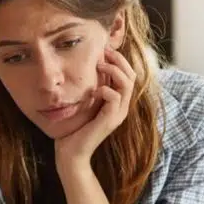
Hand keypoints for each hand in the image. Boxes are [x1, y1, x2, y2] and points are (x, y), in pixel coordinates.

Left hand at [54, 47, 134, 169]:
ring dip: (114, 71)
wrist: (71, 153)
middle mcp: (122, 107)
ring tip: (99, 66)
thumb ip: (90, 90)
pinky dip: (105, 89)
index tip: (104, 50)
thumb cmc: (74, 128)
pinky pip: (115, 98)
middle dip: (119, 60)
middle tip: (104, 51)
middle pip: (132, 76)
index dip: (120, 60)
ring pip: (127, 84)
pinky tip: (94, 90)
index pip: (129, 75)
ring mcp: (117, 114)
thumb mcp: (84, 104)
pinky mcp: (110, 120)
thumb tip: (85, 70)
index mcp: (118, 103)